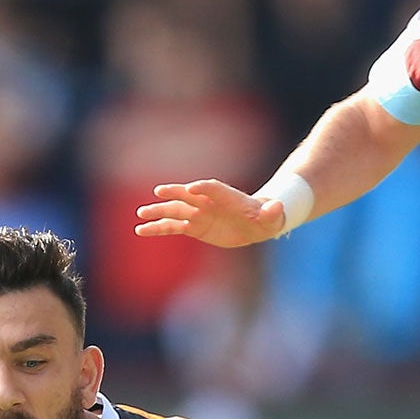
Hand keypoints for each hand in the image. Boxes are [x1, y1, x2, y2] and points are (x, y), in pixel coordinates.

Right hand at [135, 180, 286, 246]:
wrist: (255, 224)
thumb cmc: (265, 217)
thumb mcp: (271, 216)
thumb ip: (272, 212)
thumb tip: (278, 207)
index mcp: (226, 196)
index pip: (213, 188)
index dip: (204, 188)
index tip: (192, 188)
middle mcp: (208, 202)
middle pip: (188, 195)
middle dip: (175, 192)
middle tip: (159, 192)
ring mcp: (198, 213)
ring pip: (175, 211)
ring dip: (159, 212)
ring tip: (141, 214)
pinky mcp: (193, 227)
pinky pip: (172, 227)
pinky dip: (157, 228)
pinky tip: (141, 230)